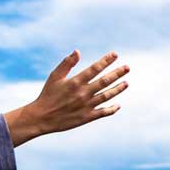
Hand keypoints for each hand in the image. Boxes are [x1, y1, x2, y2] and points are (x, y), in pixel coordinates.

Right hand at [5, 50, 128, 144]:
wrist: (42, 118)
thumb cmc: (47, 95)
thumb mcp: (54, 77)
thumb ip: (66, 64)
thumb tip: (77, 51)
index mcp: (75, 82)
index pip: (95, 68)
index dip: (106, 61)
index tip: (115, 54)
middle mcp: (83, 93)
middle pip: (105, 81)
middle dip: (117, 73)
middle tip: (127, 67)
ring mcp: (86, 106)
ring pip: (107, 96)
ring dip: (118, 89)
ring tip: (126, 83)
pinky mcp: (86, 117)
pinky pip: (103, 112)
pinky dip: (112, 109)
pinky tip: (118, 105)